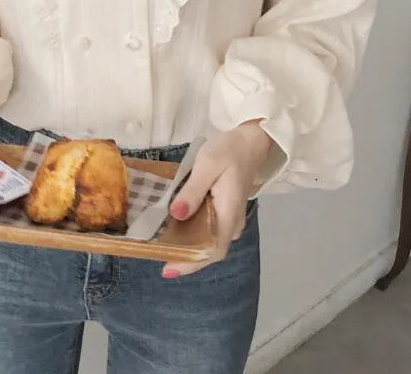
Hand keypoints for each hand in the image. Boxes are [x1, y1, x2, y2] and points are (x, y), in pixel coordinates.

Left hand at [161, 121, 272, 278]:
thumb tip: (176, 215)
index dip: (192, 263)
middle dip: (186, 259)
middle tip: (159, 259)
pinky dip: (193, 234)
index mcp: (229, 213)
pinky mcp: (225, 211)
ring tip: (163, 247)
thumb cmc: (229, 151)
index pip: (213, 249)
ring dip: (189, 248)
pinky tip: (175, 229)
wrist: (251, 141)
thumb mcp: (207, 165)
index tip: (168, 269)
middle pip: (210, 250)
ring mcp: (230, 217)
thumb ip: (192, 191)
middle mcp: (232, 222)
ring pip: (209, 241)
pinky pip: (209, 230)